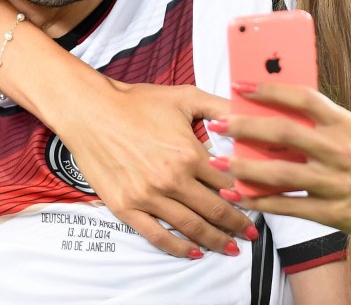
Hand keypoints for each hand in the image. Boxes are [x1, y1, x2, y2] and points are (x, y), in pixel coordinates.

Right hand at [57, 78, 257, 257]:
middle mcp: (171, 180)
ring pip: (191, 227)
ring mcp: (148, 197)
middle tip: (252, 234)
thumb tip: (247, 113)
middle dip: (238, 224)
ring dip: (215, 240)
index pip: (228, 184)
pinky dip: (178, 248)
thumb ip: (219, 106)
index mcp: (189, 154)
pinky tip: (194, 252)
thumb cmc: (138, 102)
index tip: (259, 203)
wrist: (91, 112)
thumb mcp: (184, 96)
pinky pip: (157, 236)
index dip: (247, 195)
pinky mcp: (126, 207)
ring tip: (232, 247)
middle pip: (215, 210)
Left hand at [213, 82, 350, 238]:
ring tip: (218, 164)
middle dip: (244, 127)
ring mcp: (335, 182)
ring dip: (244, 169)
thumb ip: (318, 123)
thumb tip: (272, 114)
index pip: (302, 97)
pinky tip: (240, 197)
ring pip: (280, 173)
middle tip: (217, 124)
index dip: (268, 89)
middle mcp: (338, 149)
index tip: (240, 85)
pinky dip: (261, 202)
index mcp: (343, 122)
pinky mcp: (333, 212)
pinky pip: (289, 205)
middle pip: (283, 133)